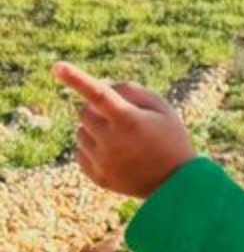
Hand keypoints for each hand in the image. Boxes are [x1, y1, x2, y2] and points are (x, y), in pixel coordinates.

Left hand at [52, 61, 195, 198]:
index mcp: (129, 120)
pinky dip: (93, 150)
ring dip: (94, 131)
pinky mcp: (97, 176)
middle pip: (84, 113)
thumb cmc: (171, 139)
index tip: (58, 67)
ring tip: (121, 141)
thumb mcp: (163, 110)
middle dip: (96, 111)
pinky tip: (116, 156)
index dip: (77, 79)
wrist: (178, 184)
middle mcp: (112, 140)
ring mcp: (103, 160)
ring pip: (80, 133)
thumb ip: (134, 92)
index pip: (99, 94)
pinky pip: (81, 153)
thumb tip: (103, 86)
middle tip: (117, 119)